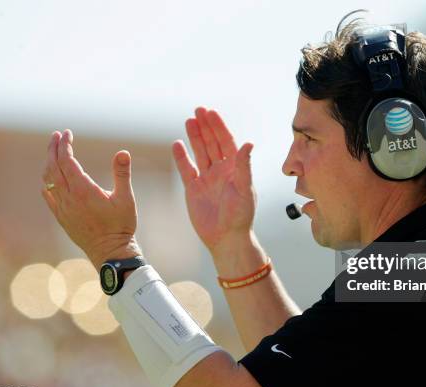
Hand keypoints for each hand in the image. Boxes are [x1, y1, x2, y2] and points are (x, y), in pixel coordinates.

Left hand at [41, 130, 141, 269]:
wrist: (110, 251)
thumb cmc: (121, 225)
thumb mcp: (125, 198)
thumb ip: (122, 174)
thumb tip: (123, 152)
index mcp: (83, 190)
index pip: (66, 161)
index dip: (65, 145)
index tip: (67, 133)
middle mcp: (68, 198)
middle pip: (53, 167)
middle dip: (53, 149)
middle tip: (57, 135)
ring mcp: (63, 208)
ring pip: (48, 180)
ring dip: (49, 163)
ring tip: (54, 152)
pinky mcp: (61, 217)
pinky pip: (48, 195)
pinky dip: (47, 181)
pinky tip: (51, 177)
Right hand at [172, 108, 254, 253]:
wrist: (226, 238)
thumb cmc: (240, 215)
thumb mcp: (244, 189)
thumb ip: (244, 166)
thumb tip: (248, 143)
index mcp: (235, 169)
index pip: (226, 142)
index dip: (219, 127)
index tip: (211, 113)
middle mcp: (221, 171)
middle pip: (212, 143)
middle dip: (206, 127)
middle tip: (198, 110)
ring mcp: (207, 179)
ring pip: (200, 152)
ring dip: (195, 137)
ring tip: (189, 120)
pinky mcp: (194, 189)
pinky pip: (186, 169)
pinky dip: (181, 157)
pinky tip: (177, 144)